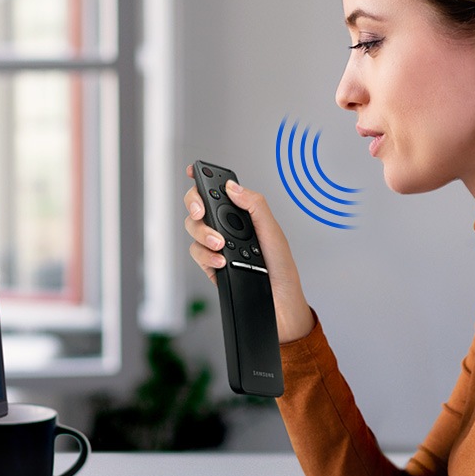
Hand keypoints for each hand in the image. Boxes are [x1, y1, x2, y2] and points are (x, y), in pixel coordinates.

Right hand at [183, 165, 314, 342]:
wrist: (280, 304)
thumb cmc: (281, 270)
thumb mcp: (273, 232)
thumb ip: (254, 206)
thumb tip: (234, 186)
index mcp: (242, 216)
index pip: (218, 192)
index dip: (203, 179)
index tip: (194, 171)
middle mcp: (226, 229)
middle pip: (197, 209)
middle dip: (195, 207)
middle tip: (202, 212)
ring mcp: (216, 248)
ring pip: (193, 231)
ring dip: (204, 236)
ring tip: (221, 245)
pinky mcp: (210, 266)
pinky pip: (197, 255)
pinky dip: (207, 257)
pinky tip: (222, 262)